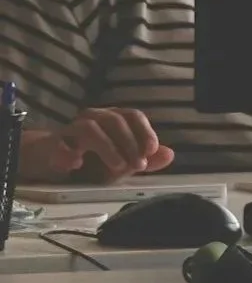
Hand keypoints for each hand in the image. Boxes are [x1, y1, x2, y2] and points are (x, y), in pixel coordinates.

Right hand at [17, 108, 173, 182]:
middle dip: (130, 143)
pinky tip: (77, 163)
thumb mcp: (122, 163)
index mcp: (113, 119)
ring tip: (118, 167)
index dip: (145, 132)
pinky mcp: (51, 144)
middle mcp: (93, 118)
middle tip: (138, 166)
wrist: (51, 161)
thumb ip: (144, 159)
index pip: (132, 115)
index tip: (150, 151)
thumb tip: (170, 154)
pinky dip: (68, 152)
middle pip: (114, 120)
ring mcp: (70, 129)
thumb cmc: (92, 161)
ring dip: (107, 147)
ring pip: (90, 127)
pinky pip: (58, 144)